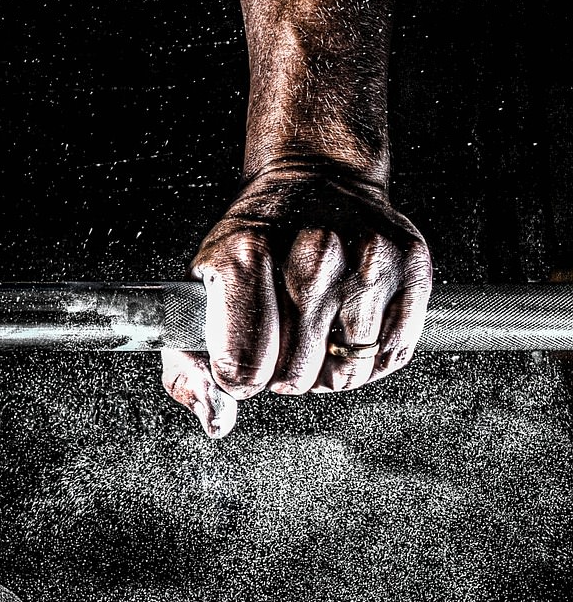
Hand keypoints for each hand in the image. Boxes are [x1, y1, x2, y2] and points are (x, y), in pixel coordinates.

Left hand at [161, 163, 431, 437]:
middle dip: (284, 375)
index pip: (244, 364)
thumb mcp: (199, 290)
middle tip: (281, 342)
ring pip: (349, 372)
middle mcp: (312, 252)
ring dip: (329, 370)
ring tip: (315, 334)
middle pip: (297, 375)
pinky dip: (369, 359)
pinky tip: (349, 328)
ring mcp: (368, 259)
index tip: (240, 362)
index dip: (240, 379)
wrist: (316, 179)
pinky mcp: (413, 268)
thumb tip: (216, 422)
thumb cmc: (251, 244)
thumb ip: (188, 367)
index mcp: (245, 253)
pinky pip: (392, 356)